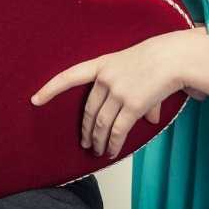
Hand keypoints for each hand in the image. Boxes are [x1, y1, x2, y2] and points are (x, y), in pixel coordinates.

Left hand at [30, 28, 199, 158]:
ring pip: (101, 124)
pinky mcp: (132, 105)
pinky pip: (118, 130)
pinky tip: (112, 151)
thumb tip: (149, 119)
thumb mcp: (137, 68)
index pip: (69, 77)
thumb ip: (136, 92)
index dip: (50, 89)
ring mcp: (118, 91)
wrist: (174, 56)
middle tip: (86, 143)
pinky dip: (113, 144)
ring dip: (98, 141)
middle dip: (86, 130)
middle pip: (89, 111)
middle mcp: (105, 78)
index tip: (34, 99)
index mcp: (101, 64)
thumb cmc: (158, 58)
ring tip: (98, 151)